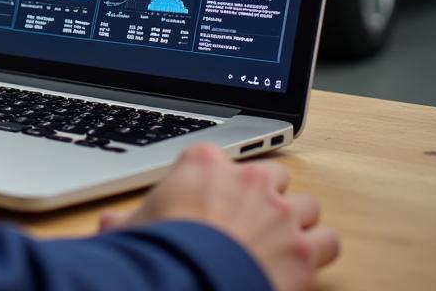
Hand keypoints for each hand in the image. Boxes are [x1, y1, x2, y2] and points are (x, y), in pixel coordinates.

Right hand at [99, 143, 339, 290]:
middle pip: (273, 174)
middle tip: (252, 220)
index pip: (220, 156)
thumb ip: (124, 220)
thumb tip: (106, 224)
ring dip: (298, 221)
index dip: (219, 180)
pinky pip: (329, 240)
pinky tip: (306, 262)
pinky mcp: (304, 250)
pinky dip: (321, 250)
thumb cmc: (161, 249)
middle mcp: (247, 179)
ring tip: (283, 241)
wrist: (192, 278)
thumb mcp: (132, 227)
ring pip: (307, 203)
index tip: (212, 195)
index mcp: (203, 163)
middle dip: (267, 195)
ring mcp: (280, 212)